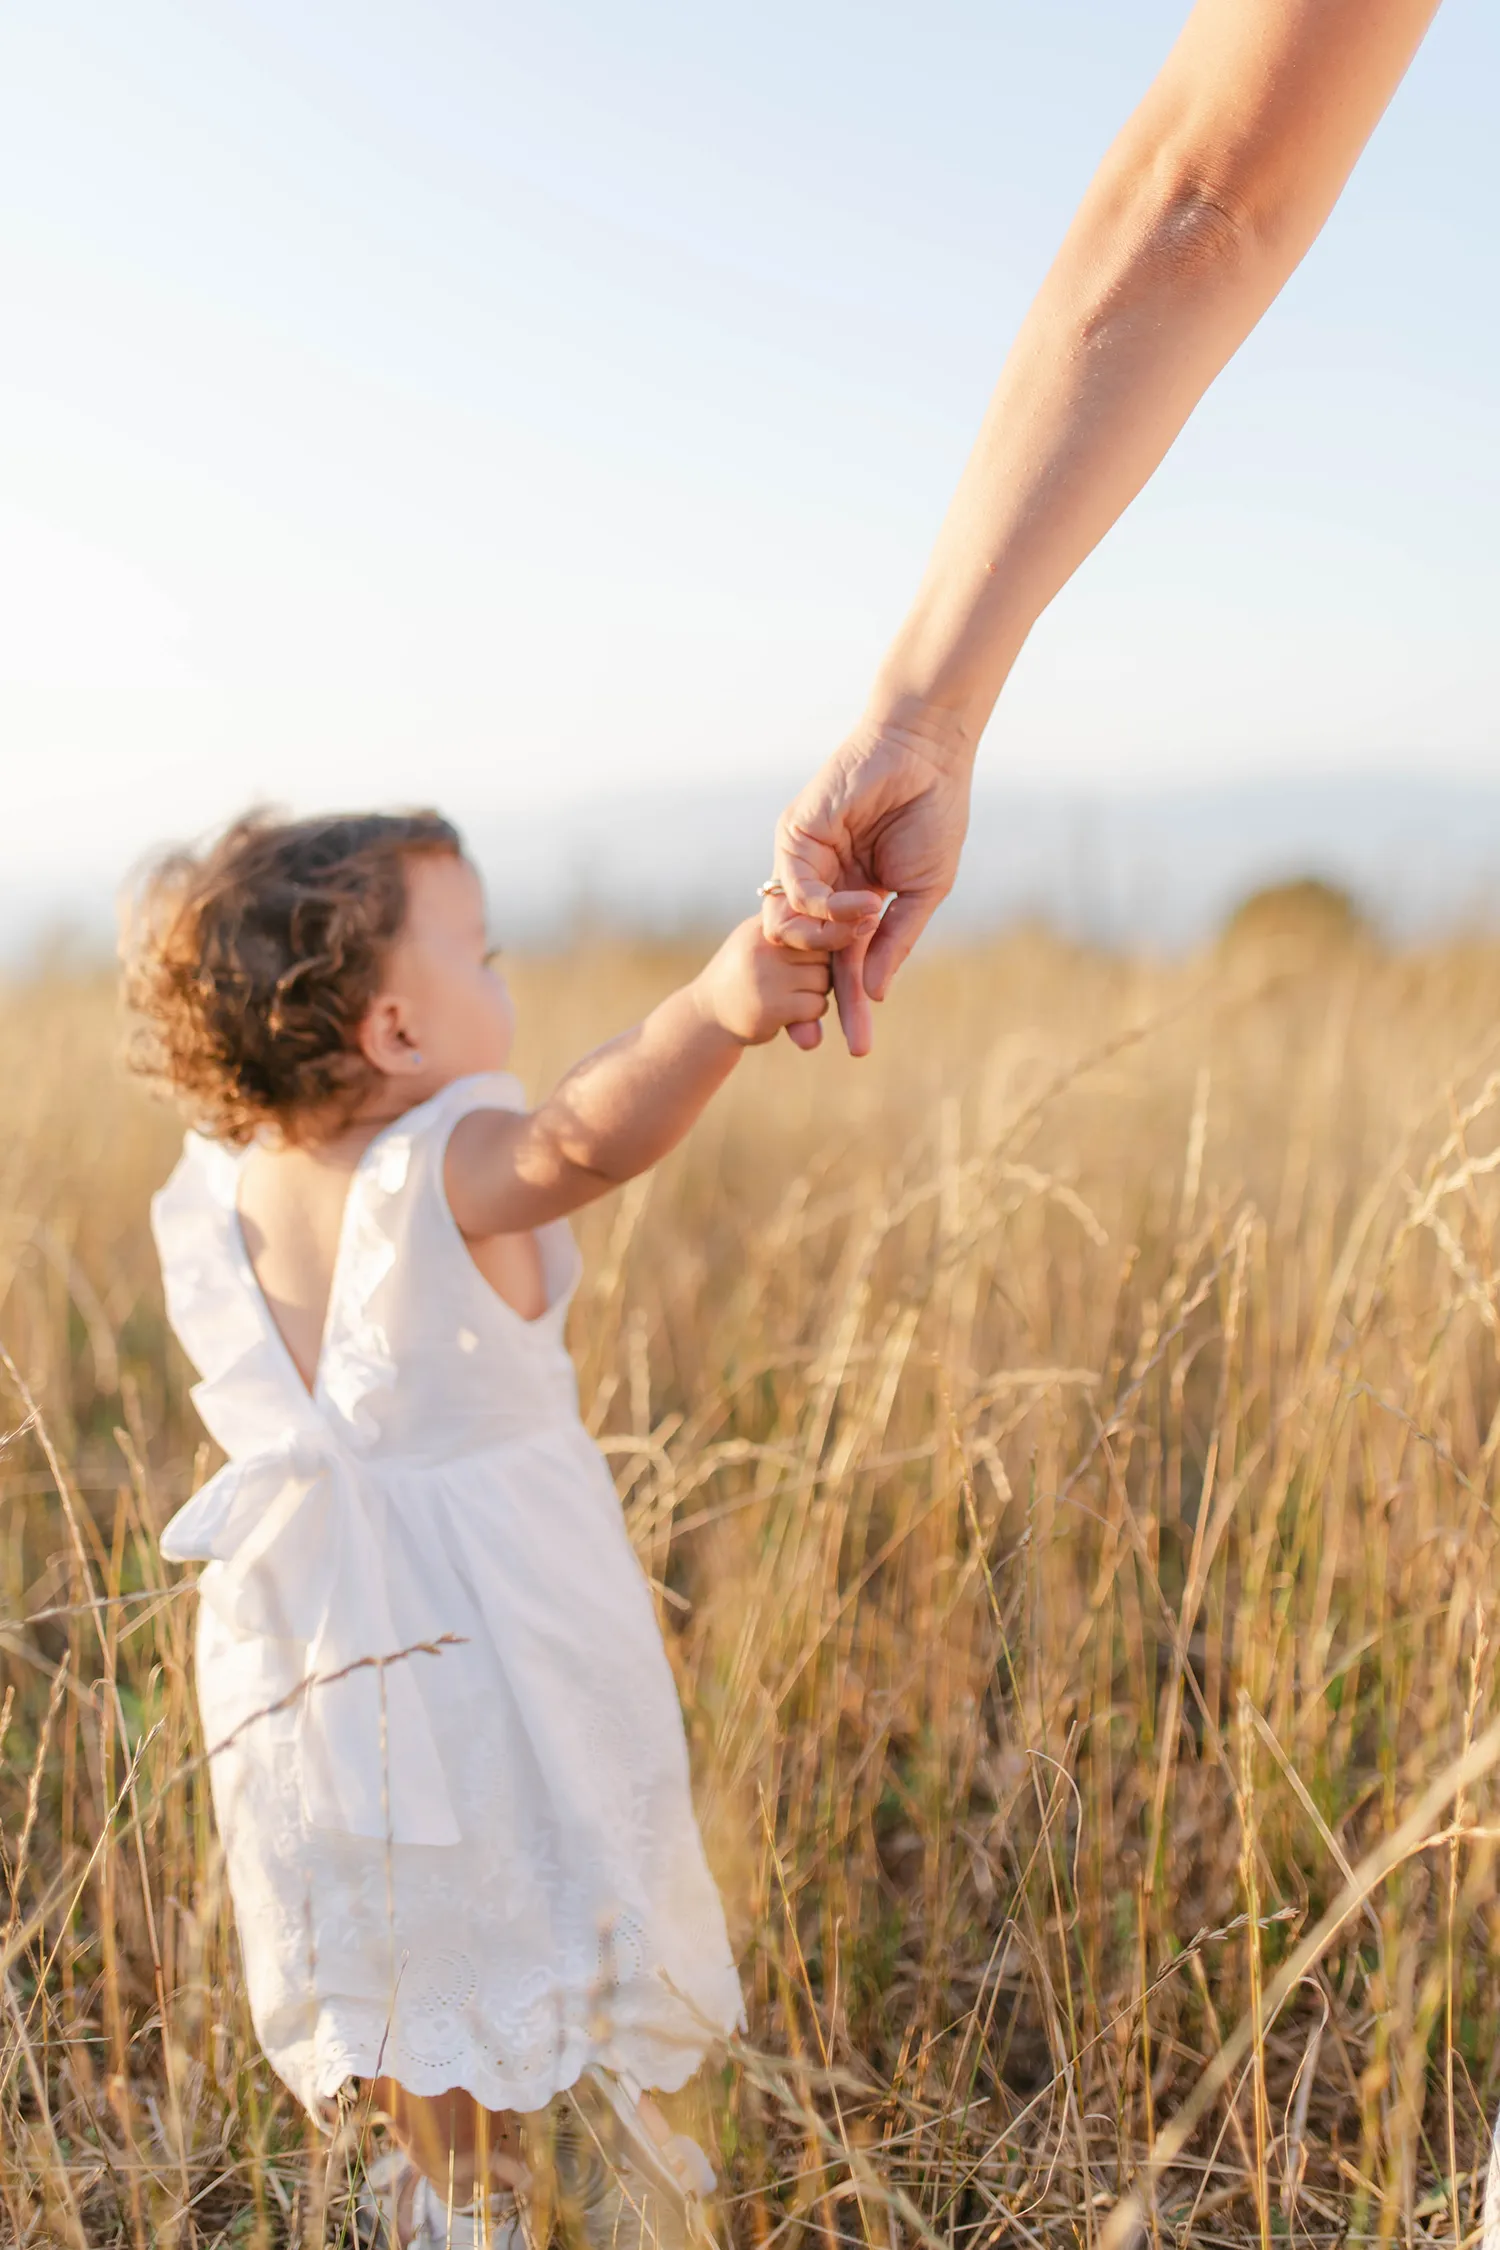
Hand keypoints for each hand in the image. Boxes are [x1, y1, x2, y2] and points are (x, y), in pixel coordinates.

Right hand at [695, 918, 831, 1046]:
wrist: (707, 1015)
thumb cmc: (742, 973)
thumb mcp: (758, 939)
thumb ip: (790, 928)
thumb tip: (847, 917)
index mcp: (764, 925)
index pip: (813, 919)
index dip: (828, 930)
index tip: (835, 939)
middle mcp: (765, 945)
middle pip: (825, 950)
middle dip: (821, 967)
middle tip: (796, 978)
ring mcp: (767, 975)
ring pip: (824, 979)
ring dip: (817, 991)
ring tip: (788, 994)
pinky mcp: (772, 1006)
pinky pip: (817, 1005)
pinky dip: (811, 1013)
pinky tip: (787, 1013)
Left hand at [764, 719, 971, 1055]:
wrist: (929, 753)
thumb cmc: (934, 815)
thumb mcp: (923, 892)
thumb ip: (894, 941)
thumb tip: (874, 992)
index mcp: (854, 900)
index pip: (842, 963)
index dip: (846, 1005)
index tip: (854, 1047)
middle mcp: (824, 884)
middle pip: (807, 956)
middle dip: (812, 1000)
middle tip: (815, 1039)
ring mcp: (805, 861)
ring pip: (790, 929)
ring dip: (824, 946)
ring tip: (861, 935)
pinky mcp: (795, 836)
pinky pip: (795, 890)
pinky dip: (824, 908)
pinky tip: (861, 905)